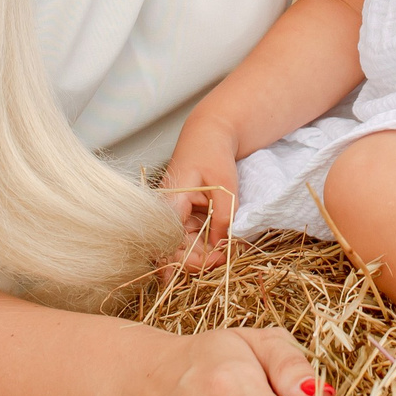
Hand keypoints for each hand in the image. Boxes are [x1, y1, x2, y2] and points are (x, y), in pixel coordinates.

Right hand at [159, 115, 240, 270]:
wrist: (210, 133)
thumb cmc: (212, 153)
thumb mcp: (224, 187)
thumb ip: (223, 219)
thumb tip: (221, 248)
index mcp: (170, 204)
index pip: (168, 244)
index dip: (186, 261)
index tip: (213, 261)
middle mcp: (168, 214)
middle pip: (175, 251)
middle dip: (199, 260)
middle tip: (225, 259)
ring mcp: (176, 216)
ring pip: (186, 247)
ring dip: (205, 254)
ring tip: (227, 253)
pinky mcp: (186, 216)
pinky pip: (193, 237)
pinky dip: (208, 243)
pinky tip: (222, 246)